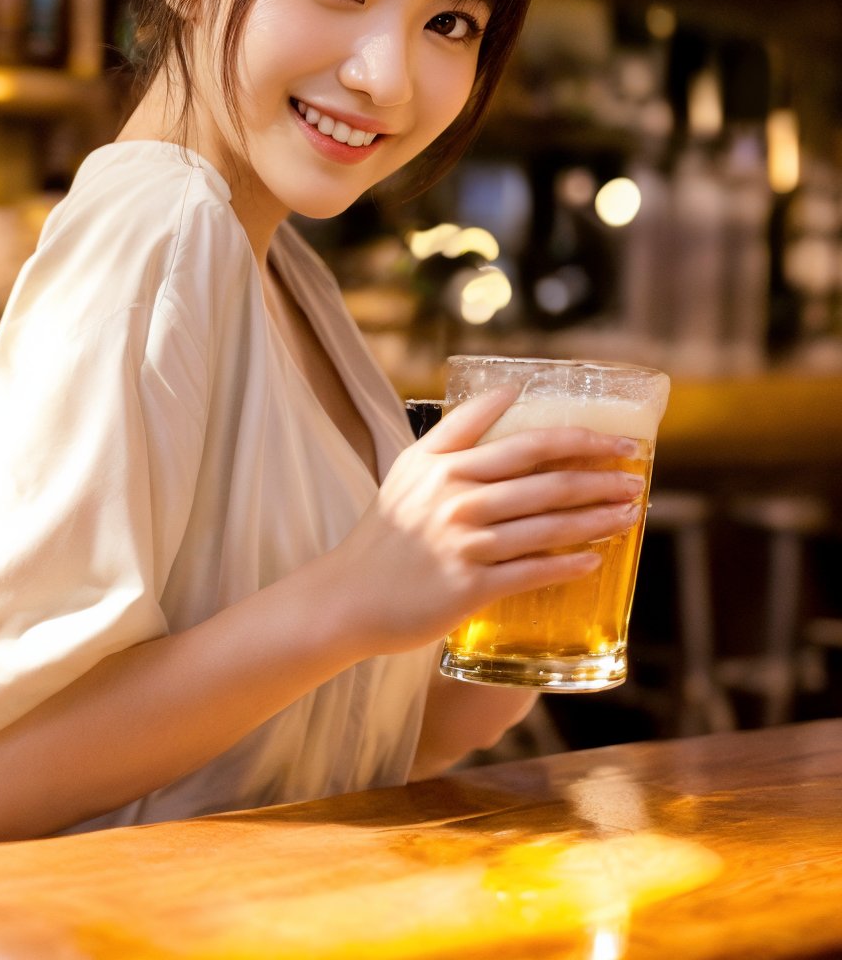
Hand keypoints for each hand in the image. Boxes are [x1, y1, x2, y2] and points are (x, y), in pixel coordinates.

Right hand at [328, 389, 644, 654]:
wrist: (350, 596)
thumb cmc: (388, 530)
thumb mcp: (413, 466)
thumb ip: (460, 428)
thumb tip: (511, 389)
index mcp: (446, 464)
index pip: (527, 443)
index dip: (579, 439)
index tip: (619, 441)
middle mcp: (457, 499)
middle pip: (547, 483)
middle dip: (600, 478)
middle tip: (637, 478)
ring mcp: (464, 544)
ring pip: (546, 527)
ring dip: (595, 520)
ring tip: (628, 515)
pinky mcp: (468, 587)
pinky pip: (530, 572)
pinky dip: (566, 565)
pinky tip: (593, 560)